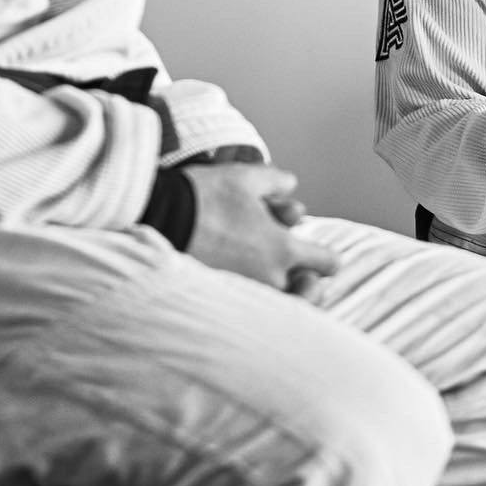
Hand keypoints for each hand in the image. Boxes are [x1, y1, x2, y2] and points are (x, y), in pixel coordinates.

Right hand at [184, 163, 339, 296]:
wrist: (160, 218)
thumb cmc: (206, 195)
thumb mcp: (247, 176)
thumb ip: (277, 181)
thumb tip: (291, 186)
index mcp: (283, 249)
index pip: (325, 263)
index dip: (325, 256)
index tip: (318, 253)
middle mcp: (270, 278)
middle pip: (308, 293)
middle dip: (307, 281)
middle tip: (301, 273)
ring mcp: (245, 294)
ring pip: (280, 305)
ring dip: (282, 292)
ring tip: (272, 279)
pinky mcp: (222, 302)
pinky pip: (250, 309)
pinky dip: (254, 301)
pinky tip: (244, 284)